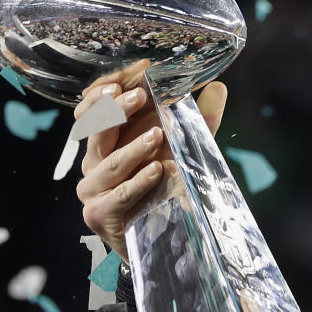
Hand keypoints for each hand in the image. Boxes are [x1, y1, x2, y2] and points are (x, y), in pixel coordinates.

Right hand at [75, 61, 226, 261]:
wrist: (161, 240)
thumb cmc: (168, 189)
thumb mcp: (186, 150)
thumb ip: (200, 120)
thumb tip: (219, 86)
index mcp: (106, 140)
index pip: (99, 106)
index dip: (113, 88)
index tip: (138, 71)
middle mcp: (93, 160)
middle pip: (97, 128)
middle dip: (118, 109)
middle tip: (141, 95)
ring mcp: (92, 188)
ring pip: (110, 162)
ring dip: (135, 148)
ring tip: (158, 136)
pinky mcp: (98, 214)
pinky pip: (118, 195)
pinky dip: (139, 184)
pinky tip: (157, 172)